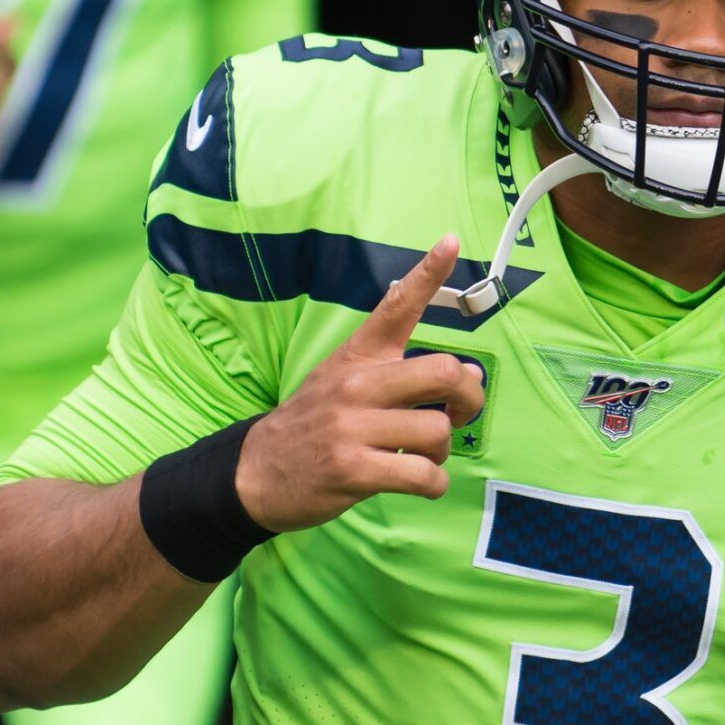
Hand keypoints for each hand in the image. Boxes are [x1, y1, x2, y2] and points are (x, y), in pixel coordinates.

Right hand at [235, 235, 483, 532]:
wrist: (255, 471)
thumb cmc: (313, 424)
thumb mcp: (342, 379)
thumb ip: (399, 373)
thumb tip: (467, 375)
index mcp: (358, 357)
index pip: (396, 306)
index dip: (427, 272)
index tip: (449, 240)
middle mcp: (357, 384)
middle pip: (444, 372)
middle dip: (469, 398)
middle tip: (460, 416)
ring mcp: (353, 427)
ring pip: (438, 430)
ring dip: (443, 452)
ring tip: (422, 457)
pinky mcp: (353, 469)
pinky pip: (422, 475)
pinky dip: (434, 484)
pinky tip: (421, 483)